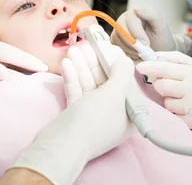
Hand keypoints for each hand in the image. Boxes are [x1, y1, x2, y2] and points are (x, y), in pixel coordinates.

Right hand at [12, 45, 134, 184]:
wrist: (61, 146)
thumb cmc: (95, 120)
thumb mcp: (114, 94)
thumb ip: (121, 73)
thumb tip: (123, 59)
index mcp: (129, 114)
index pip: (126, 83)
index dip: (118, 64)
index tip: (110, 47)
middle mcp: (113, 114)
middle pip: (106, 82)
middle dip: (97, 62)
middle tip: (88, 44)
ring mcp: (93, 114)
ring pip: (90, 85)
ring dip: (83, 66)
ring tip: (74, 49)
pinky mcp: (76, 114)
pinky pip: (78, 92)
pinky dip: (73, 77)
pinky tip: (67, 63)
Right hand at [110, 7, 191, 61]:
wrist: (160, 50)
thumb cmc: (161, 37)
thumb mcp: (160, 25)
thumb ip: (151, 14)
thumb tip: (136, 8)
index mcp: (136, 12)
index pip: (130, 20)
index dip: (137, 33)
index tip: (146, 43)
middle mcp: (125, 19)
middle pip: (120, 29)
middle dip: (131, 43)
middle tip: (142, 51)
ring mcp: (118, 29)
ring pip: (116, 38)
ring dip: (129, 49)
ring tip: (140, 52)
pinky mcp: (115, 40)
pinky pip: (115, 46)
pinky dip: (125, 52)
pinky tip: (134, 54)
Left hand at [137, 52, 191, 146]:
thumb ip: (176, 59)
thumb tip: (154, 55)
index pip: (164, 69)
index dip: (150, 68)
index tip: (140, 67)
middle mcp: (191, 89)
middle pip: (161, 87)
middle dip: (161, 86)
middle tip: (171, 85)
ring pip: (166, 103)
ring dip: (170, 101)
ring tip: (186, 98)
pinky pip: (175, 117)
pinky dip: (178, 113)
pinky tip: (191, 109)